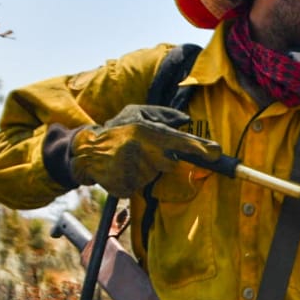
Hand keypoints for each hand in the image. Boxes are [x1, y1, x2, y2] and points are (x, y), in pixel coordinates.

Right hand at [68, 105, 222, 195]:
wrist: (85, 150)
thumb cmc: (118, 129)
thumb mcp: (137, 112)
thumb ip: (163, 114)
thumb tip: (185, 120)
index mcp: (145, 130)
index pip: (179, 141)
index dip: (199, 148)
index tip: (215, 153)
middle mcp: (140, 149)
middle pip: (170, 163)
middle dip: (161, 159)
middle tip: (140, 151)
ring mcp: (132, 170)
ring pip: (154, 175)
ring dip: (146, 168)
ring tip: (128, 158)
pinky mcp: (124, 186)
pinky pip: (140, 186)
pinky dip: (134, 180)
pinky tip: (121, 169)